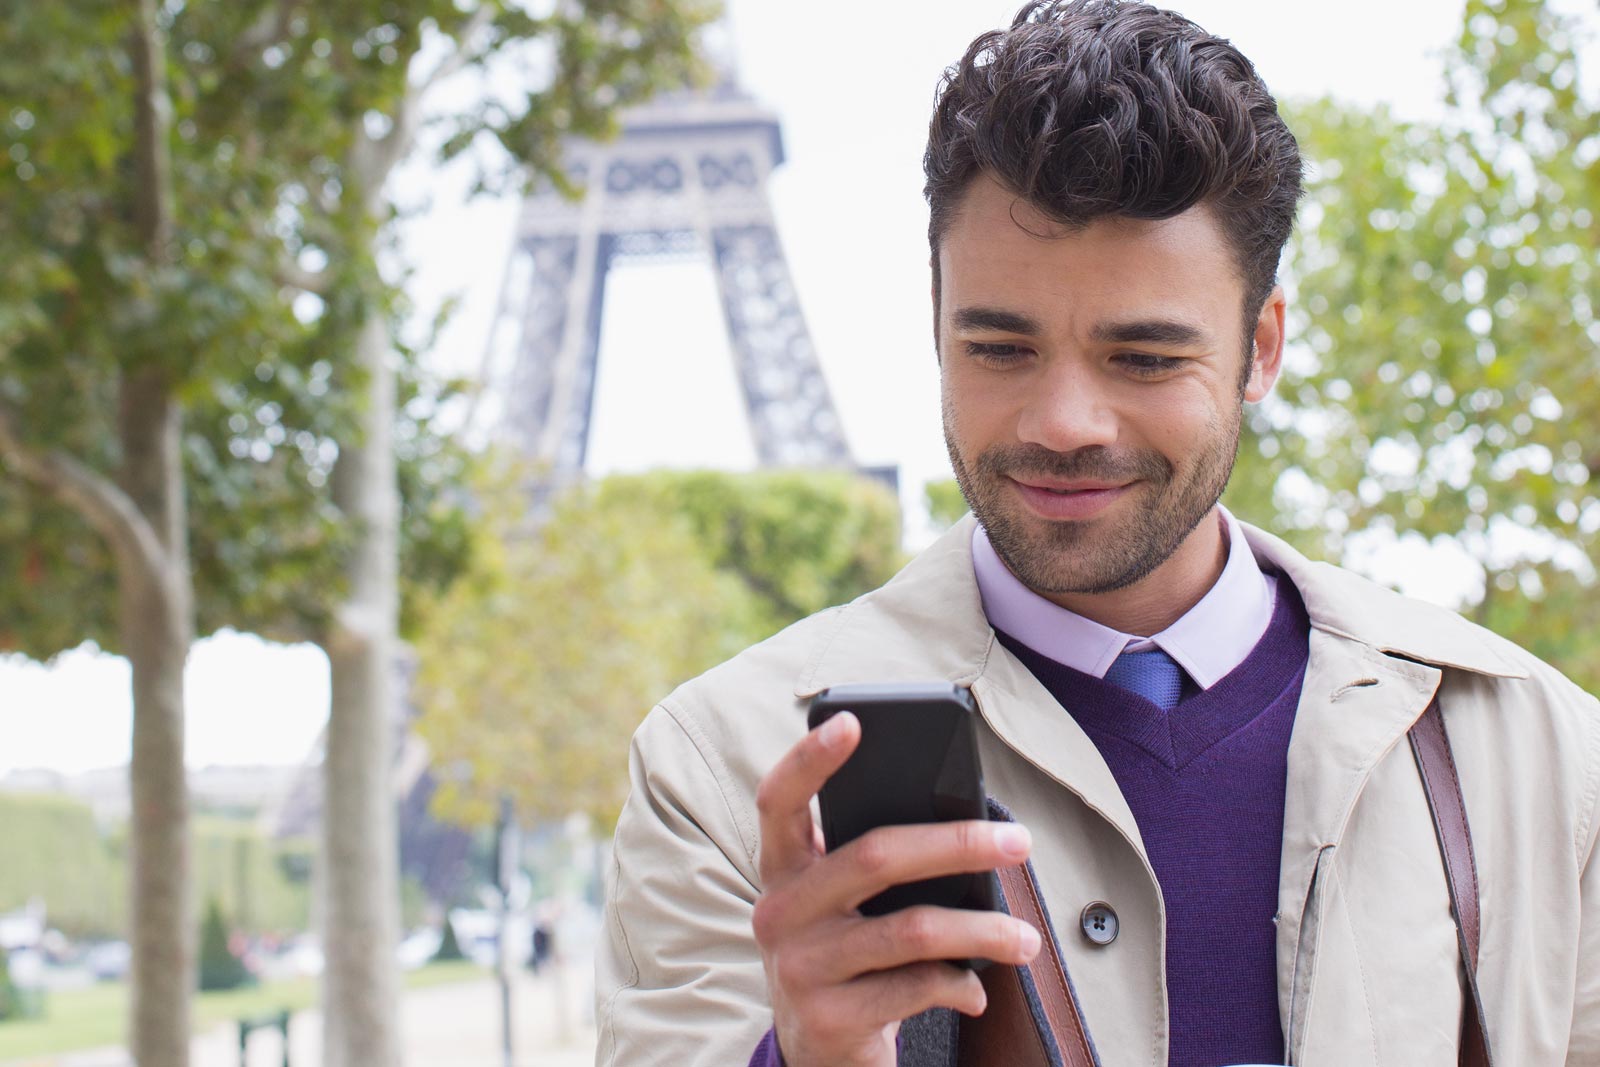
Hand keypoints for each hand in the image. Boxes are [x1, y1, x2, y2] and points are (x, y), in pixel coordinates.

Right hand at [752, 711, 1041, 1066]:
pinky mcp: (828, 1018)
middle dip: (960, 844)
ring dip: (983, 931)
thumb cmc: (847, 952)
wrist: (819, 1053)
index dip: (809, 759)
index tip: (853, 722)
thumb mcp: (843, 905)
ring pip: (912, 929)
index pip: (778, 800)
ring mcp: (799, 967)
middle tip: (1018, 843)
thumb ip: (872, 863)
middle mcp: (778, 912)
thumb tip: (969, 825)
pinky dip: (960, 984)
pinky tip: (976, 987)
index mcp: (781, 868)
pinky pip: (917, 987)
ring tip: (1026, 939)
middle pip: (875, 856)